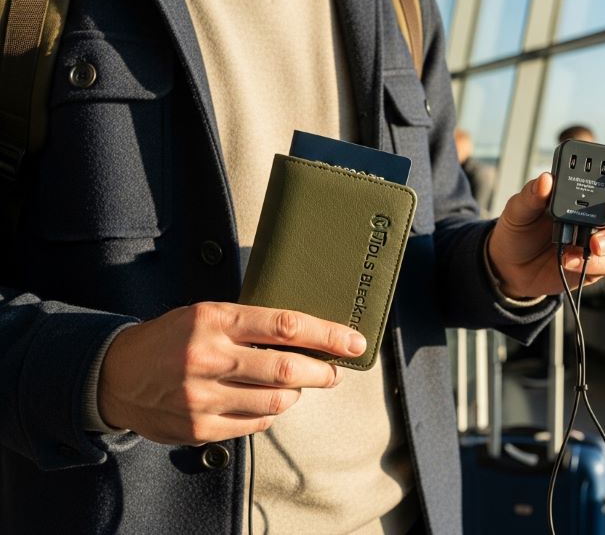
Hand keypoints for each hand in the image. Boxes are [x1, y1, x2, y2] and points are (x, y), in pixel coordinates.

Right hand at [98, 302, 365, 444]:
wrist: (114, 375)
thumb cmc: (171, 339)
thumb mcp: (205, 315)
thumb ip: (249, 325)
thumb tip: (307, 337)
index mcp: (214, 320)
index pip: (285, 326)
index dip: (327, 335)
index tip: (353, 342)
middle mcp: (209, 358)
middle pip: (286, 369)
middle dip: (322, 373)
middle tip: (334, 373)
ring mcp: (203, 397)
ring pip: (275, 402)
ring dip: (295, 395)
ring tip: (294, 386)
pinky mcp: (199, 427)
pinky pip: (254, 424)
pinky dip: (268, 414)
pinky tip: (263, 404)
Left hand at [487, 158, 604, 297]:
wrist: (511, 267)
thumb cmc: (519, 230)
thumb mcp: (518, 209)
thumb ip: (531, 195)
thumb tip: (546, 179)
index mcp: (582, 189)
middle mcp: (598, 211)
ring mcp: (601, 237)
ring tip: (593, 245)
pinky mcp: (598, 264)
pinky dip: (594, 262)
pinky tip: (569, 260)